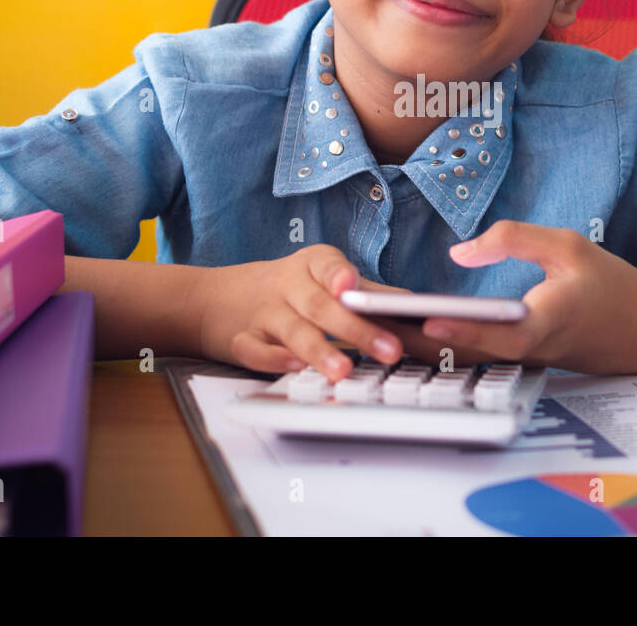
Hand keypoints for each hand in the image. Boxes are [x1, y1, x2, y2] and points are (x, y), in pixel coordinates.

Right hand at [193, 245, 412, 380]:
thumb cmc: (291, 290)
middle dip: (356, 330)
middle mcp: (286, 285)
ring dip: (319, 351)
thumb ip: (370, 293)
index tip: (351, 287)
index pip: (327, 265)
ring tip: (344, 371)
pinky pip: (254, 351)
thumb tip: (416, 306)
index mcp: (311, 265)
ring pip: (292, 331)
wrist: (220, 298)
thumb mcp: (327, 280)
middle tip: (390, 350)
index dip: (340, 276)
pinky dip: (273, 359)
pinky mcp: (241, 339)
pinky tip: (294, 368)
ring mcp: (263, 313)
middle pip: (319, 306)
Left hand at [379, 220, 636, 374]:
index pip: (496, 331)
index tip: (424, 318)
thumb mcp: (568, 245)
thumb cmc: (609, 284)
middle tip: (372, 323)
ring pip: (465, 359)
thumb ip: (514, 240)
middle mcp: (529, 351)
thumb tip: (459, 254)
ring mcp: (522, 362)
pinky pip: (474, 357)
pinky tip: (407, 329)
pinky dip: (440, 346)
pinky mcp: (518, 362)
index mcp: (545, 323)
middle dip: (417, 339)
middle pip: (465, 352)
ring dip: (421, 345)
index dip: (460, 327)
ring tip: (375, 324)